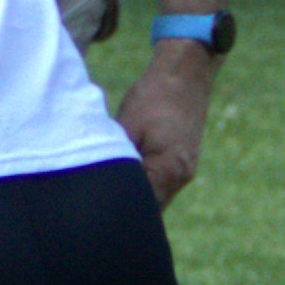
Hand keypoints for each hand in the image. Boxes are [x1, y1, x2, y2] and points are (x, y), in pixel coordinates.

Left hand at [115, 48, 219, 203]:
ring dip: (139, 194)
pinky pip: (164, 184)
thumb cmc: (153, 96)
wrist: (185, 73)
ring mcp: (186, 171)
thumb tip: (100, 182)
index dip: (119, 211)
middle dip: (128, 207)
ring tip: (114, 185)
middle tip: (101, 202)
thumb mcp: (126, 127)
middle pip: (152, 209)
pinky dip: (148, 183)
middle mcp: (181, 176)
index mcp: (167, 170)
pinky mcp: (186, 163)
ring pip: (158, 196)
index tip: (99, 207)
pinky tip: (130, 170)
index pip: (141, 208)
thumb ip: (116, 159)